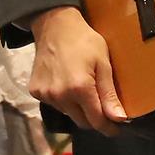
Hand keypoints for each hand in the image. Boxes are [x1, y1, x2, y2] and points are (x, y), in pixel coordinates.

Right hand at [28, 7, 128, 132]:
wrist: (54, 26)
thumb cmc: (84, 41)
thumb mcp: (103, 63)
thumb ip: (109, 93)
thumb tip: (119, 119)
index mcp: (80, 88)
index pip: (97, 121)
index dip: (109, 127)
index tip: (116, 128)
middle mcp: (60, 96)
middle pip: (82, 122)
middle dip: (94, 119)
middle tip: (102, 107)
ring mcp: (45, 94)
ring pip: (68, 114)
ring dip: (78, 109)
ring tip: (81, 90)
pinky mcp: (35, 91)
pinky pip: (54, 105)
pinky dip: (63, 100)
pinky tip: (66, 84)